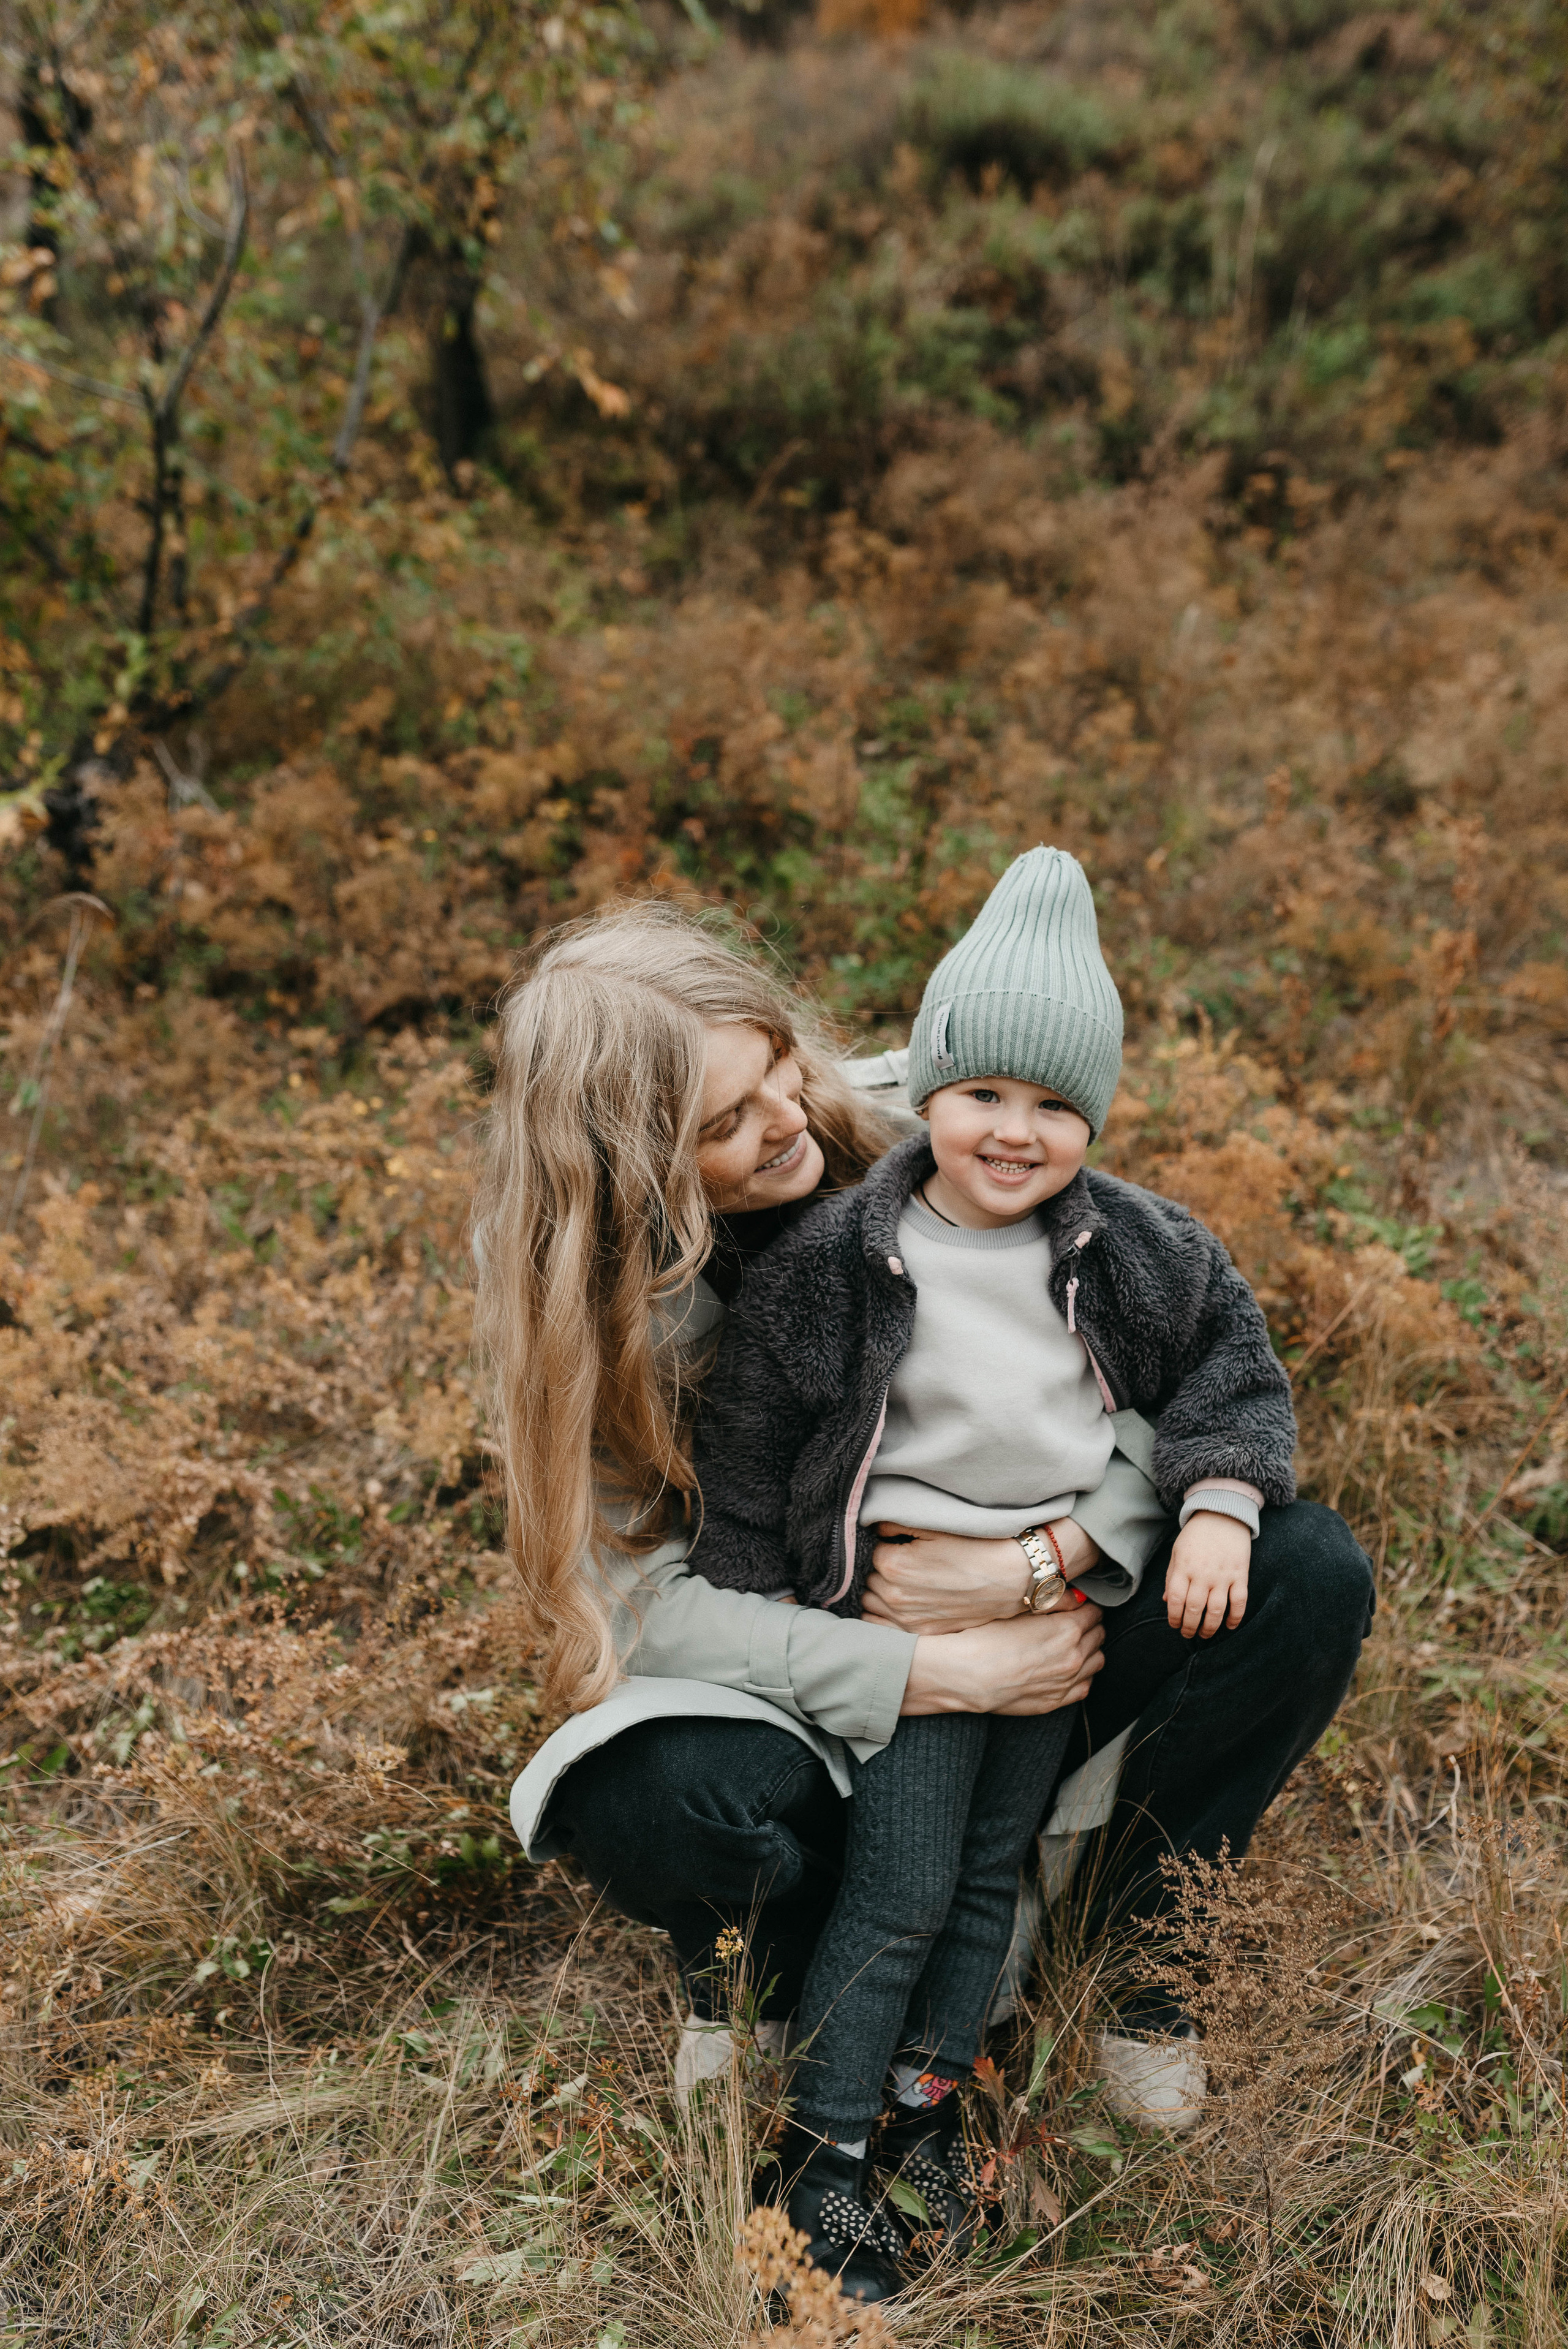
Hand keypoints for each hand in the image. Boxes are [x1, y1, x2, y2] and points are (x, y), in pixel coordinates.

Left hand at [863, 1519, 1102, 1635]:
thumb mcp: (936, 1526)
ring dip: (881, 1596)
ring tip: (905, 1586)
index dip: (891, 1548)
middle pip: (871, 1580)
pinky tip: (903, 1608)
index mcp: (893, 1565)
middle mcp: (894, 1596)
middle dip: (883, 1572)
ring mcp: (908, 1620)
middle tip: (908, 1566)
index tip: (907, 1547)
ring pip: (872, 1606)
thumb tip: (876, 1528)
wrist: (1013, 1578)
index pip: (874, 1554)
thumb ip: (897, 1525)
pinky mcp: (923, 1634)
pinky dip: (887, 1619)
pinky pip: (886, 1630)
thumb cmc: (977, 1547)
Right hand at [901, 1603, 1104, 1716]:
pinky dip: (1082, 1675)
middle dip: (1089, 1626)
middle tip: (1073, 1621)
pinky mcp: (1055, 1701)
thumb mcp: (1020, 1608)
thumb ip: (1056, 1601)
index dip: (1085, 1605)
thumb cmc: (987, 1637)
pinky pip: (1085, 1686)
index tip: (1077, 1605)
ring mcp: (1066, 1682)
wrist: (967, 1675)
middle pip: (1098, 1635)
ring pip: (1096, 1662)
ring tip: (1071, 1644)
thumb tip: (1078, 1597)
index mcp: (1068, 1630)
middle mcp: (1074, 1657)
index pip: (1094, 1612)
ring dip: (1089, 1650)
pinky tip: (1067, 1668)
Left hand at [1165, 1512, 1251, 1639]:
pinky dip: (1236, 1617)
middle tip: (1189, 1634)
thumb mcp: (1177, 1552)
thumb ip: (1171, 1577)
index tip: (1175, 1625)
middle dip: (1190, 1627)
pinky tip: (1230, 1626)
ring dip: (1210, 1627)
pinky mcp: (1240, 1574)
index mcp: (1183, 1567)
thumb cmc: (1196, 1535)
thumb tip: (1167, 1601)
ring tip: (1205, 1634)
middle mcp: (1202, 1574)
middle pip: (1195, 1609)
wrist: (1222, 1514)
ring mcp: (1223, 1575)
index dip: (1174, 1617)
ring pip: (1216, 1610)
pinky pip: (1239, 1601)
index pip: (1175, 1600)